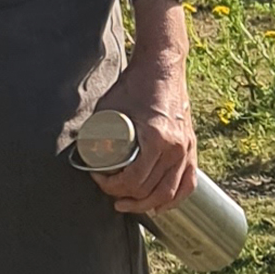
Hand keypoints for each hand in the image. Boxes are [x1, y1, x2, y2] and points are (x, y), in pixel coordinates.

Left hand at [91, 36, 199, 215]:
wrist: (162, 67)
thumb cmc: (133, 85)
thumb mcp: (109, 107)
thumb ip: (97, 129)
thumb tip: (82, 152)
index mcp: (156, 138)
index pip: (133, 180)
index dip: (111, 186)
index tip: (97, 177)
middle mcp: (175, 148)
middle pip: (150, 190)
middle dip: (125, 196)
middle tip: (108, 190)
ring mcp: (187, 149)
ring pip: (170, 192)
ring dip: (147, 204)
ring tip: (127, 204)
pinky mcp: (192, 147)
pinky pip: (188, 183)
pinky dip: (175, 198)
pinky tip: (160, 205)